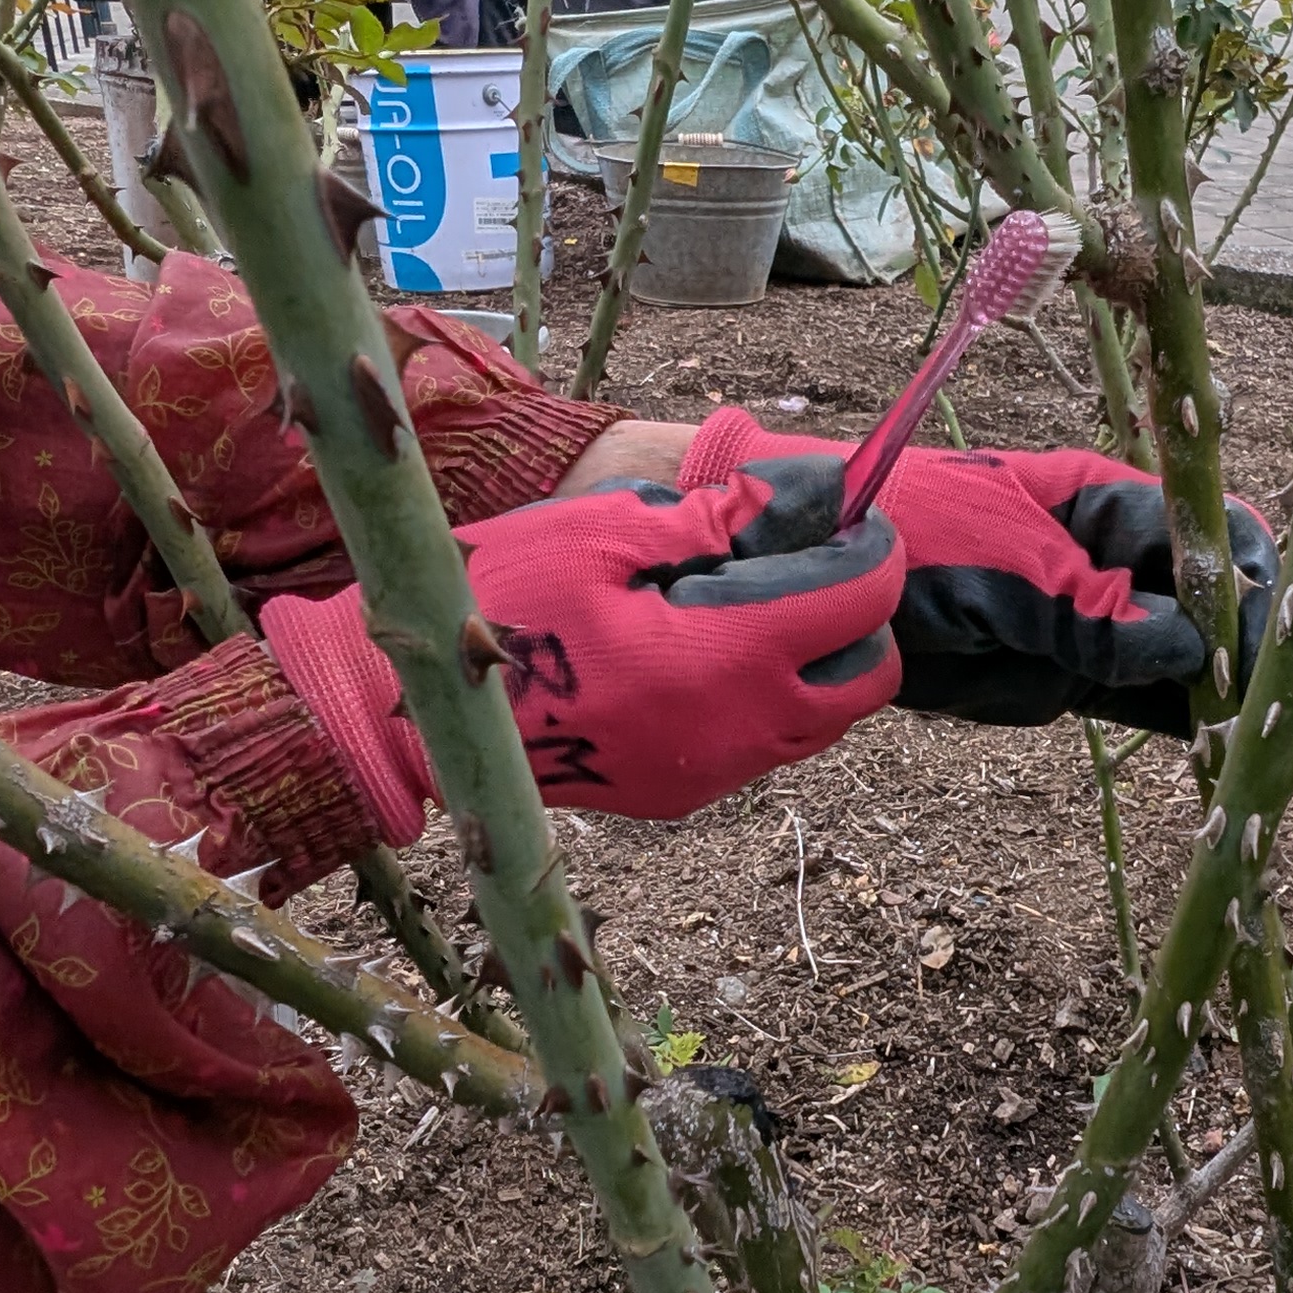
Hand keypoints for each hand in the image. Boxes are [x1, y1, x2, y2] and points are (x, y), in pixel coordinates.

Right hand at [262, 457, 902, 825]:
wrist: (419, 707)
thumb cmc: (503, 598)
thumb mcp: (606, 529)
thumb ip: (714, 517)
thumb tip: (806, 498)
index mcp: (723, 655)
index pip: (855, 600)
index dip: (873, 549)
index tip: (856, 515)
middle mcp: (735, 729)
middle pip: (866, 680)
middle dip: (862, 617)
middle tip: (815, 564)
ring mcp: (709, 773)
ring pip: (821, 723)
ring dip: (819, 663)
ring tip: (756, 604)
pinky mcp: (678, 794)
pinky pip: (762, 748)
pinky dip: (768, 699)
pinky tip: (708, 651)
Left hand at [678, 413, 1273, 734]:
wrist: (816, 582)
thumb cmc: (907, 537)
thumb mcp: (1001, 567)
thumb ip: (1093, 607)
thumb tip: (1189, 645)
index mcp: (1108, 504)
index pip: (1210, 533)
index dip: (1249, 584)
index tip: (1268, 642)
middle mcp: (1118, 561)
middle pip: (1214, 601)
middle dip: (1258, 649)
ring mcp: (1098, 623)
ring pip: (1189, 660)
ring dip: (1233, 699)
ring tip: (1286, 750)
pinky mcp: (1069, 680)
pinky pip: (1145, 703)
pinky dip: (1186, 727)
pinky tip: (1230, 758)